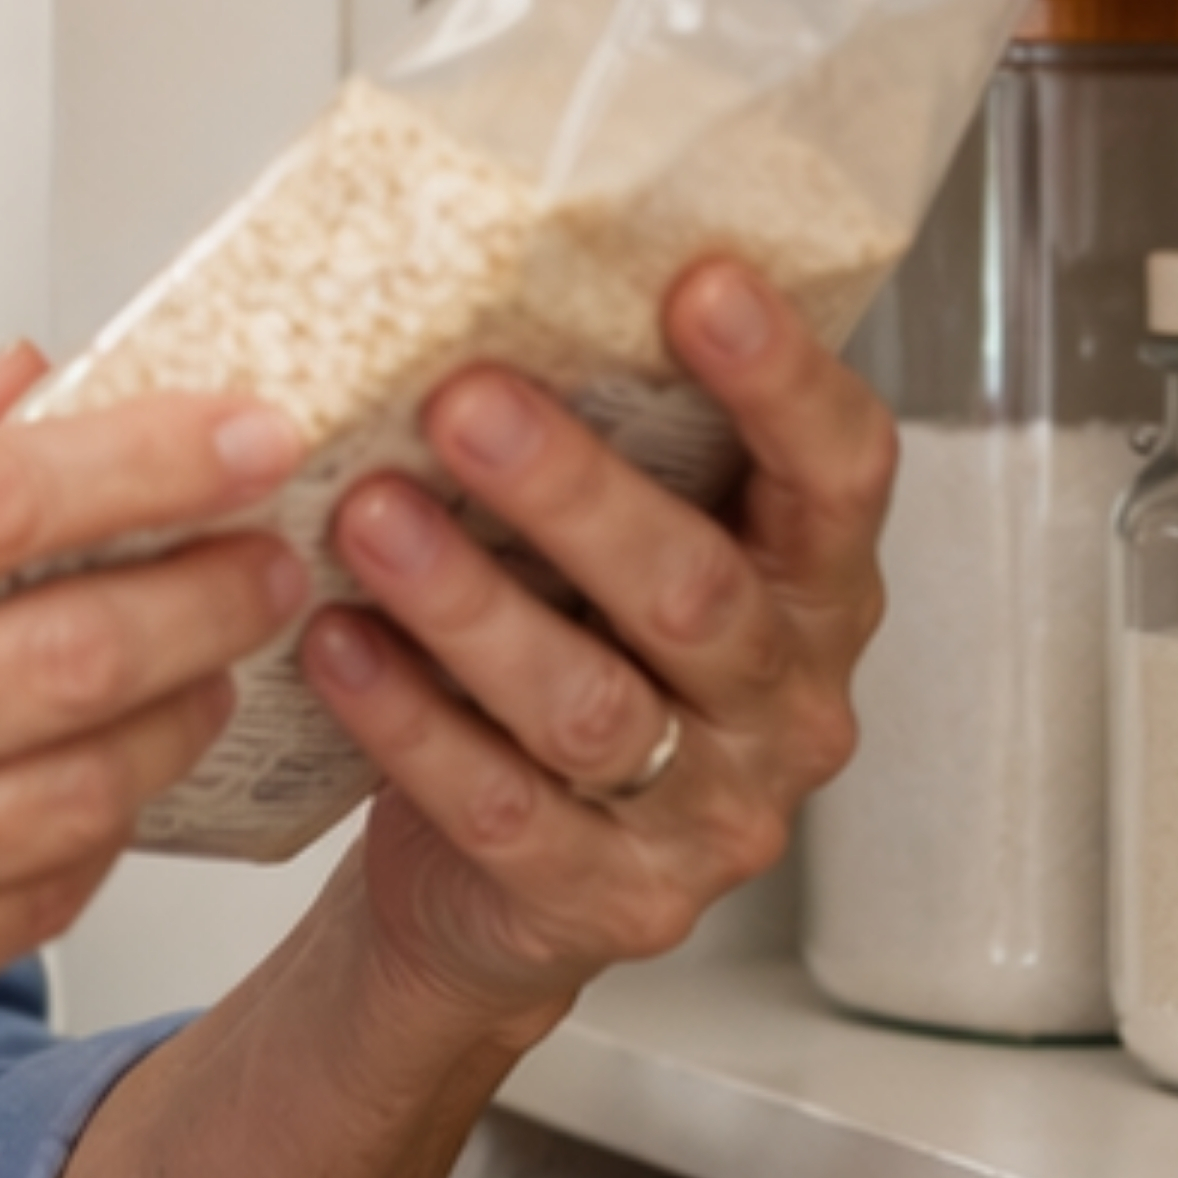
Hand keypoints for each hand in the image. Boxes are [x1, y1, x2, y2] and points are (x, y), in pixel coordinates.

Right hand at [0, 357, 316, 1110]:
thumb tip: (23, 382)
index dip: (144, 462)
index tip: (249, 429)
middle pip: (70, 654)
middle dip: (212, 590)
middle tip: (274, 547)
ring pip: (87, 786)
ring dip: (184, 709)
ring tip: (211, 650)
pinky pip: (43, 893)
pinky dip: (103, 819)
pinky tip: (106, 762)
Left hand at [300, 259, 891, 1025]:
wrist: (493, 883)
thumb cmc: (565, 660)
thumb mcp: (608, 551)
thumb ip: (611, 445)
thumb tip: (489, 276)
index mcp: (810, 589)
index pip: (841, 472)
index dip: (782, 379)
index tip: (700, 283)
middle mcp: (784, 704)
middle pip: (696, 590)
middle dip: (574, 489)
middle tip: (463, 400)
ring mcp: (707, 816)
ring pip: (590, 704)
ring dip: (469, 604)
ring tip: (369, 518)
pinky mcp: (607, 901)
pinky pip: (501, 806)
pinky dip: (407, 721)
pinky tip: (336, 644)